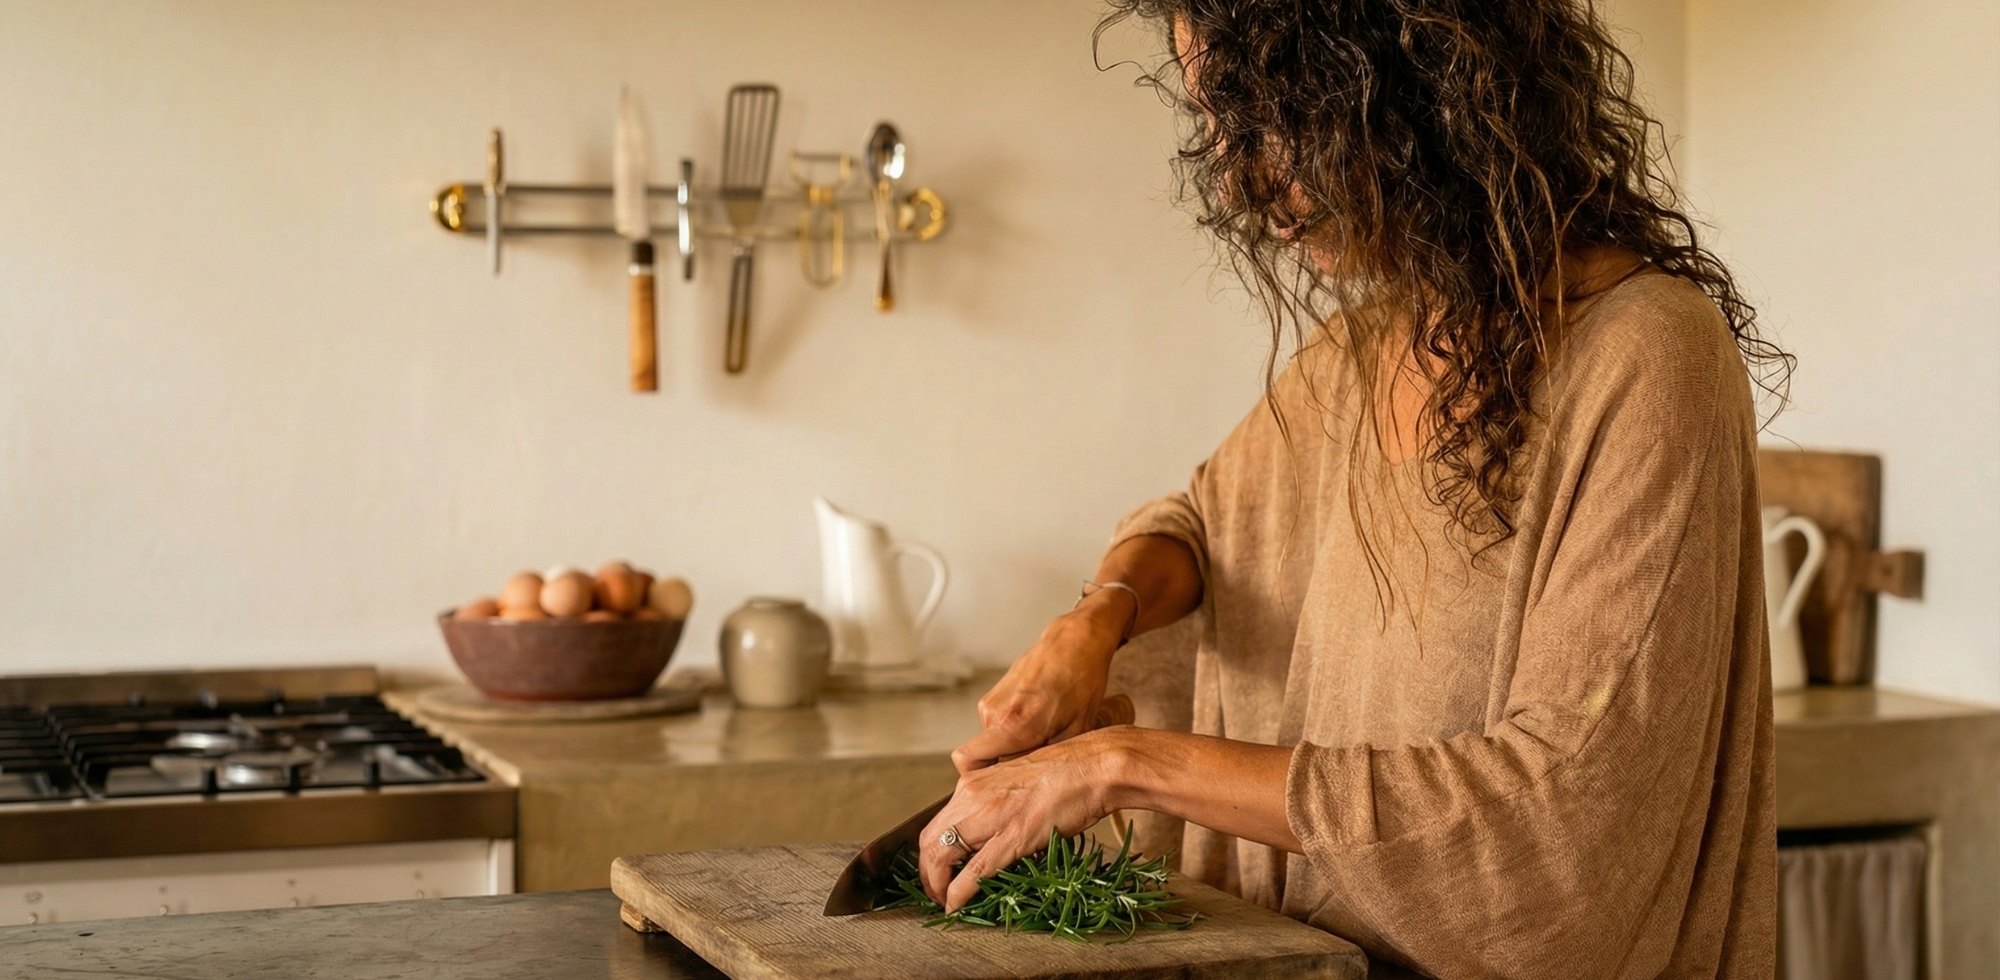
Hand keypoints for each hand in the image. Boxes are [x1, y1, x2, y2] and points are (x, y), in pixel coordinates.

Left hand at [920, 728, 1126, 911]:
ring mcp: (989, 817)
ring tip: (943, 901)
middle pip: (929, 840)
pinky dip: (957, 893)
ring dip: (936, 884)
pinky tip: (955, 905)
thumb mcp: (1016, 782)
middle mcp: (972, 797)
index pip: (937, 822)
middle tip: (935, 890)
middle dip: (927, 871)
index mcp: (973, 784)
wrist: (1093, 767)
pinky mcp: (1011, 838)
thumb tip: (992, 826)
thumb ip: (997, 801)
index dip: (931, 851)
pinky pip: (973, 871)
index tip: (938, 869)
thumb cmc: (1066, 772)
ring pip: (941, 855)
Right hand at [950, 593, 1131, 773]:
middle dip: (1010, 765)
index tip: (1005, 784)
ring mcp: (990, 702)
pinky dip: (1015, 729)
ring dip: (1016, 745)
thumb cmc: (1081, 681)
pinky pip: (998, 726)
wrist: (1074, 642)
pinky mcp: (992, 695)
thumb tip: (1037, 783)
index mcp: (1012, 725)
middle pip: (987, 758)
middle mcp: (993, 714)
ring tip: (1046, 733)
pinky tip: (1040, 719)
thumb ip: (1050, 760)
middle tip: (1041, 759)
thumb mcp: (1077, 730)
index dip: (984, 779)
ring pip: (995, 742)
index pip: (968, 763)